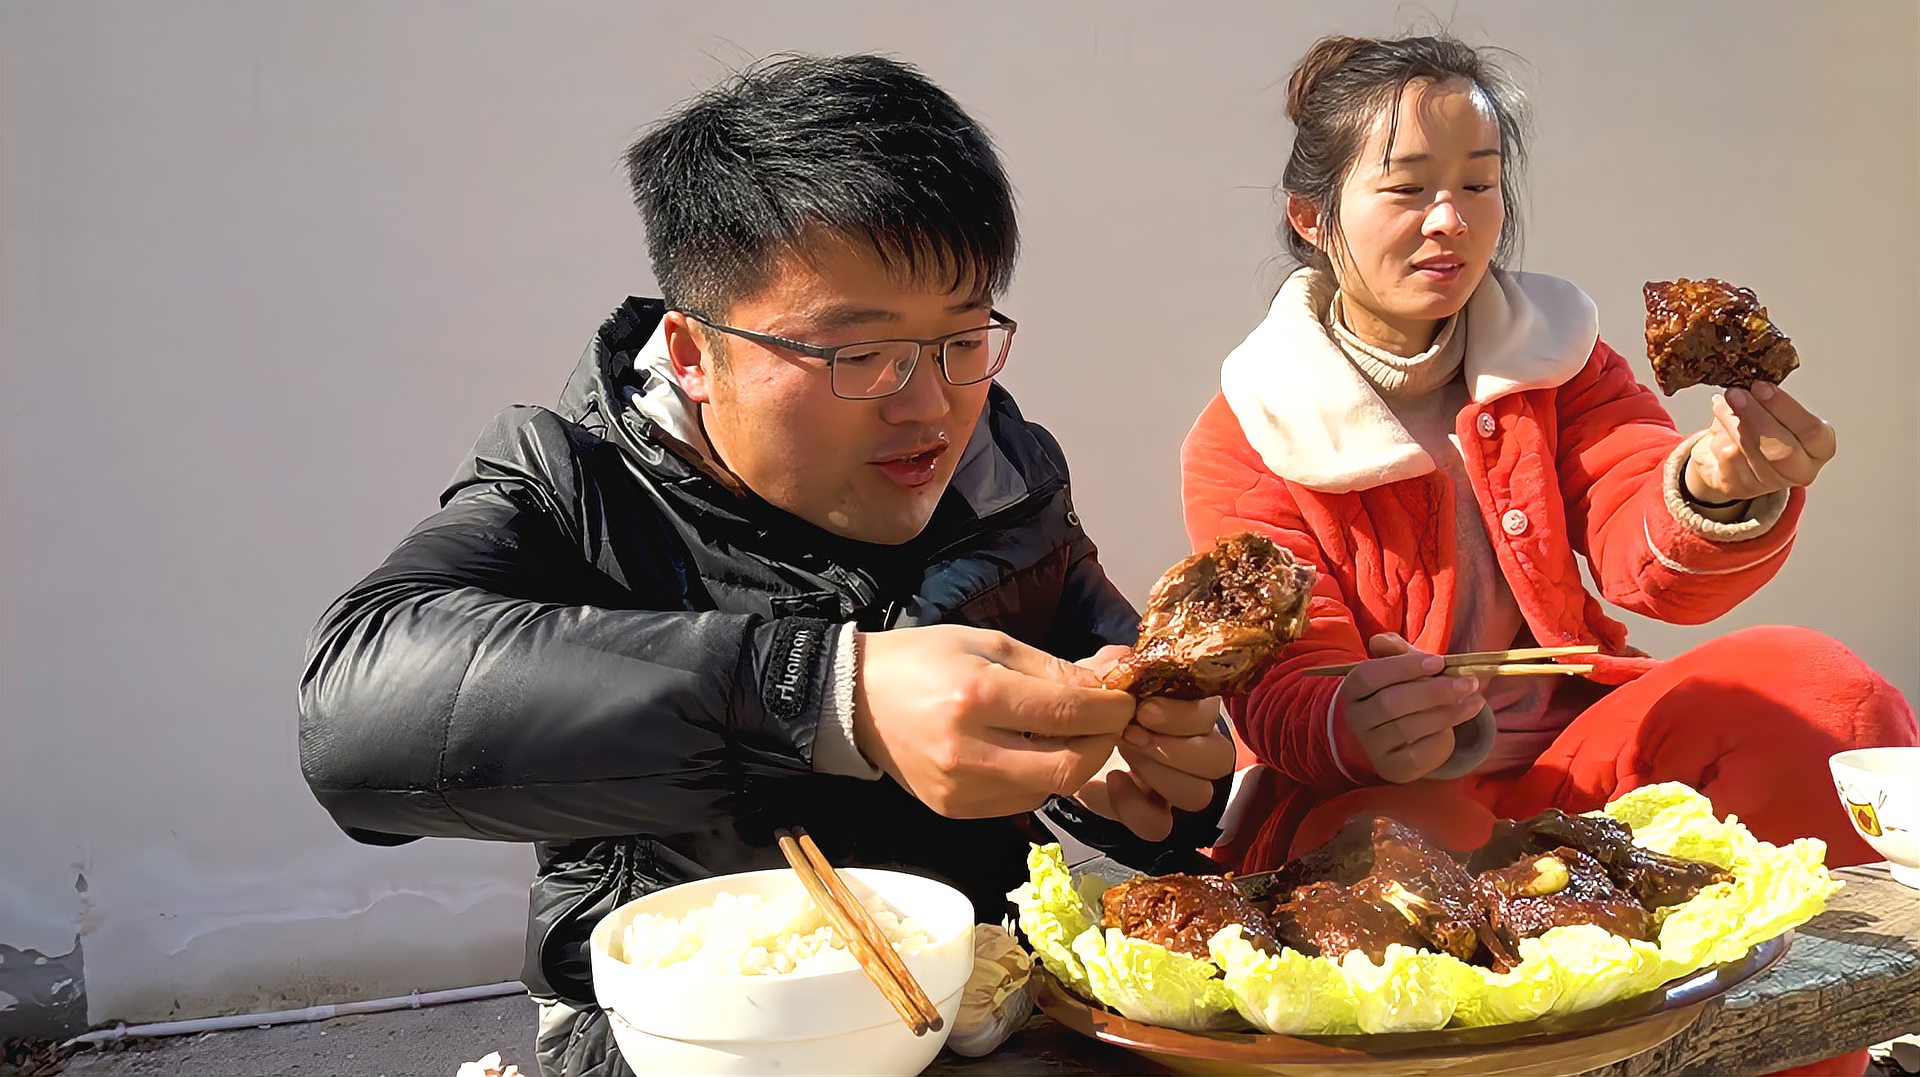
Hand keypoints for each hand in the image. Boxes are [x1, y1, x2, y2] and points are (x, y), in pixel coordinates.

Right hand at [852, 625, 1134, 818]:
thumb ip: (1051, 668)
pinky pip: (1020, 801)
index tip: (1125, 698)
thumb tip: (1109, 680)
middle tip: (1110, 722)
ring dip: (1073, 762)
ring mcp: (960, 789)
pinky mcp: (955, 810)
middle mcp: (969, 751)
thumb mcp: (987, 643)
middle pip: (1068, 766)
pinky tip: (1033, 752)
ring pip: (1049, 789)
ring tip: (1072, 733)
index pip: (1069, 715)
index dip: (1111, 709)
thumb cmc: (921, 659)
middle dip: (1103, 744)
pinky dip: (1039, 778)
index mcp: (977, 697)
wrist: (853, 700)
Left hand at [1072, 645, 1235, 839]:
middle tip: (1132, 734)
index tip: (1145, 709)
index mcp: (1187, 711)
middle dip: (1176, 748)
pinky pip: (1160, 826)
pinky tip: (1112, 782)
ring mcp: (1174, 786)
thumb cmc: (1091, 705)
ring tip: (1124, 753)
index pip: (1212, 716)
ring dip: (1161, 775)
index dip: (1185, 715)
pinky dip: (1135, 807)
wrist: (1061, 740)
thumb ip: (1111, 664)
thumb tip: (1122, 659)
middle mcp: (1192, 750)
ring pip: (1199, 794)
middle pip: (1219, 760)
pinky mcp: (1149, 813)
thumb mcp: (1096, 677)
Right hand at [1338, 633, 1483, 783]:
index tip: (1439, 662)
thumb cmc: (1401, 692)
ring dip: (1448, 713)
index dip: (1403, 668)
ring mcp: (1372, 747)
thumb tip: (1382, 640)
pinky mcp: (1393, 768)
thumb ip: (1396, 652)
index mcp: (1353, 690)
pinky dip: (1444, 736)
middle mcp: (1356, 720)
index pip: (1368, 676)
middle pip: (1390, 704)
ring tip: (1475, 700)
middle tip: (1468, 683)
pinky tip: (1457, 724)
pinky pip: (1420, 752)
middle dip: (1434, 692)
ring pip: (1408, 728)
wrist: (1398, 736)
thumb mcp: (1400, 669)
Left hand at [1685, 382, 1836, 504]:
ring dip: (1732, 424)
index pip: (1810, 430)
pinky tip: (1716, 429)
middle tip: (1735, 393)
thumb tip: (1750, 382)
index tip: (1761, 386)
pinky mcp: (1742, 489)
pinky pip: (1728, 464)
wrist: (1733, 457)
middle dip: (1755, 416)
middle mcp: (1801, 470)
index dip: (1785, 407)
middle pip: (1781, 447)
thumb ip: (1768, 399)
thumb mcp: (1773, 410)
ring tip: (1722, 403)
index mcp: (1820, 447)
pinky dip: (1719, 442)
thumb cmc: (1762, 427)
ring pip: (1751, 454)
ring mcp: (1772, 484)